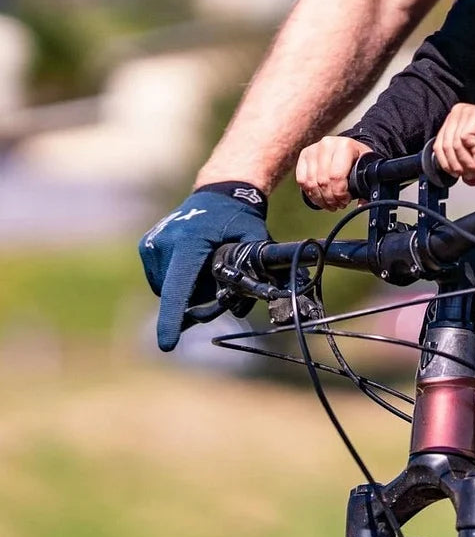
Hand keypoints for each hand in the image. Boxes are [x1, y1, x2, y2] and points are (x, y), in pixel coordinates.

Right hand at [139, 185, 269, 350]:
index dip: (173, 318)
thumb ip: (255, 267)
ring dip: (186, 290)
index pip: (179, 288)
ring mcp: (151, 244)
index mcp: (189, 242)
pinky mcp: (146, 245)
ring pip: (167, 290)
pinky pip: (161, 279)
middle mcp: (163, 243)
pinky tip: (194, 263)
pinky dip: (177, 280)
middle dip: (196, 300)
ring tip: (207, 267)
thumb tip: (266, 296)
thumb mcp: (254, 238)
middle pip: (177, 295)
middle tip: (220, 285)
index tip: (167, 345)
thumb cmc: (239, 217)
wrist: (219, 191)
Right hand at [295, 136, 371, 209]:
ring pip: (311, 183)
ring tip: (330, 203)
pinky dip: (311, 193)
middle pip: (323, 182)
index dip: (340, 194)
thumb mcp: (367, 168)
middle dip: (331, 199)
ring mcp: (313, 149)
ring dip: (321, 199)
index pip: (337, 176)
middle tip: (339, 204)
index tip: (346, 200)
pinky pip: (302, 180)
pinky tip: (320, 198)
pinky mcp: (304, 155)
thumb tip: (361, 206)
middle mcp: (327, 144)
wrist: (347, 146)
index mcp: (345, 146)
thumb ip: (366, 186)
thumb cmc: (358, 158)